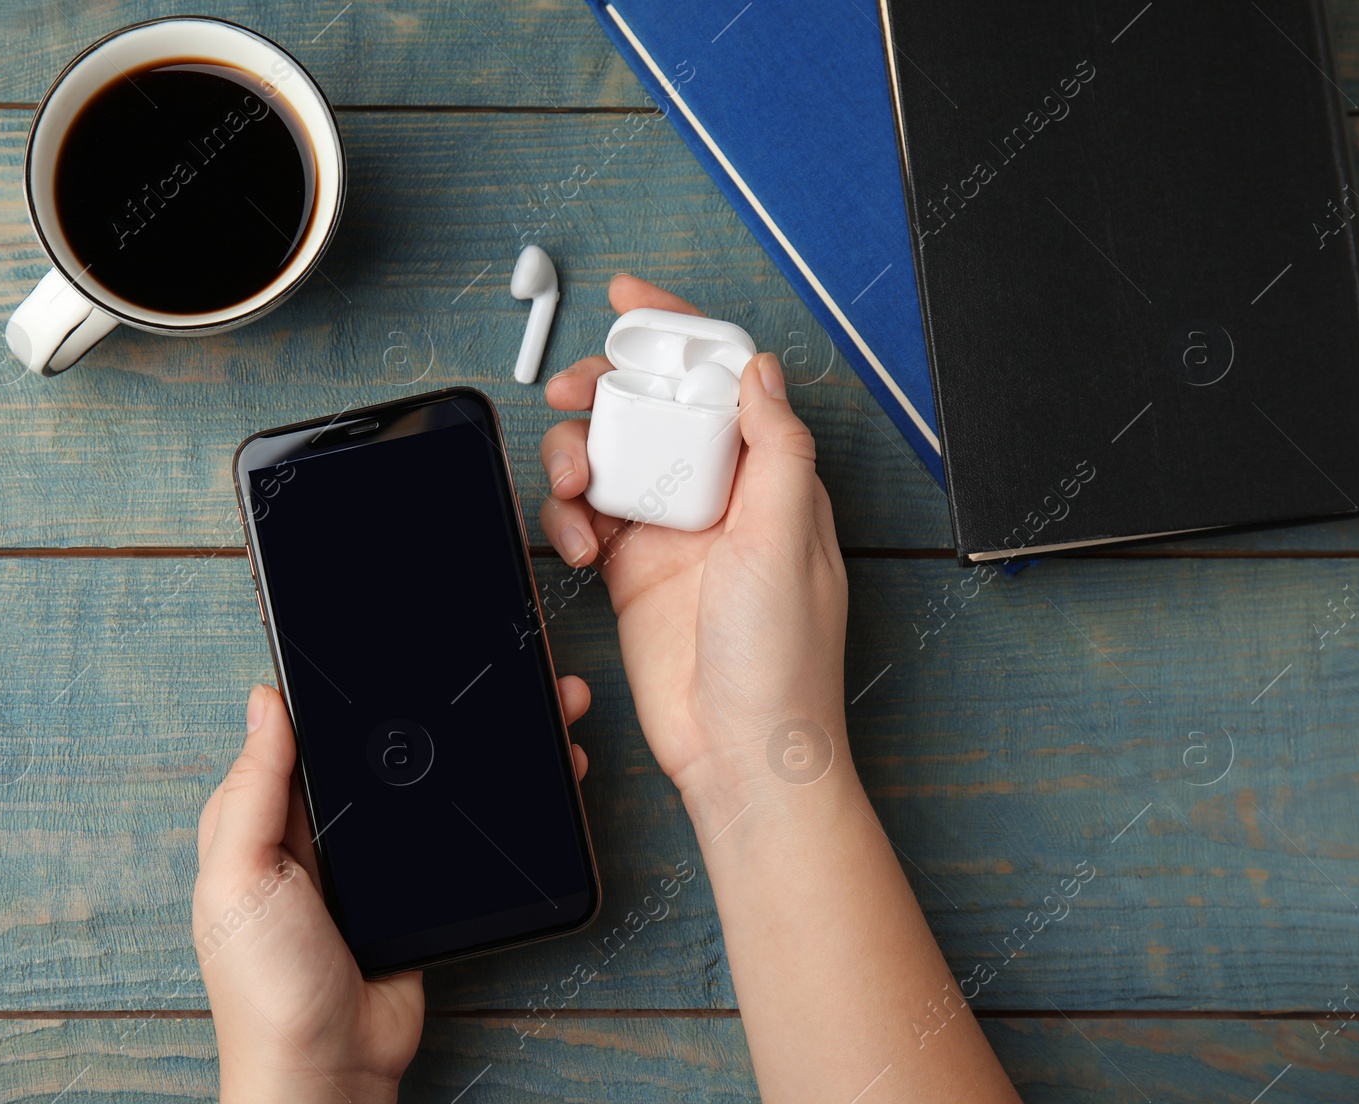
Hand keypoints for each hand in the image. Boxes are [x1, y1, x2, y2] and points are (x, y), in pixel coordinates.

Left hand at [195, 680, 592, 1102]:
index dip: (344, 689)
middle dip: (432, 706)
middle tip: (484, 664)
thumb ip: (251, 792)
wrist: (332, 1070)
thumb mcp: (239, 879)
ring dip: (478, 746)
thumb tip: (263, 701)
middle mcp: (321, 830)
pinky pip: (458, 831)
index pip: (307, 732)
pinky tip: (534, 774)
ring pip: (430, 783)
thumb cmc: (265, 988)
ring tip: (537, 706)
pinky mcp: (421, 889)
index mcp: (270, 816)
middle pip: (382, 748)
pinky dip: (494, 803)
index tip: (396, 644)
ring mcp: (375, 860)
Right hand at [538, 275, 849, 813]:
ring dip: (578, 455)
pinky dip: (567, 518)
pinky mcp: (631, 570)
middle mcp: (719, 495)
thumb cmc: (782, 660)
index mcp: (769, 475)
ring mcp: (672, 531)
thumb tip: (757, 368)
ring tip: (573, 484)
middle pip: (651, 407)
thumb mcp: (790, 538)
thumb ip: (775, 446)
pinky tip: (578, 544)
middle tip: (574, 388)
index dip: (677, 330)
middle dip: (606, 386)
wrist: (741, 754)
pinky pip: (585, 516)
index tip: (630, 300)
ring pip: (609, 456)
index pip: (722, 377)